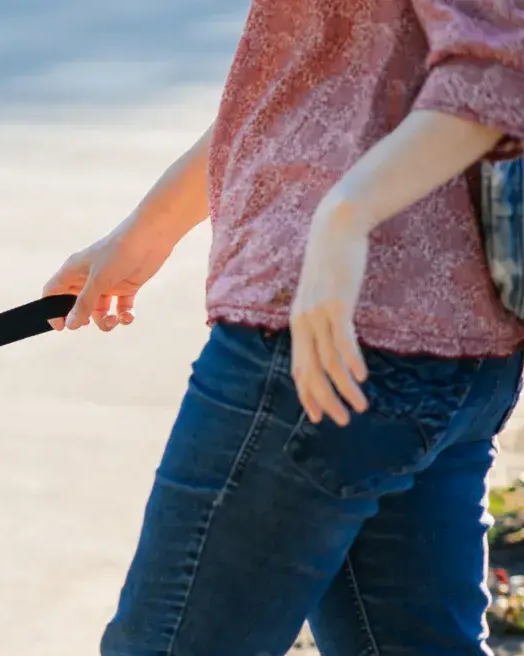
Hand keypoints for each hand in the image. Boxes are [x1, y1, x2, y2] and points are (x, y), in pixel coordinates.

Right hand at [43, 219, 177, 331]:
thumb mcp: (98, 281)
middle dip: (83, 318)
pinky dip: (123, 315)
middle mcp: (88, 278)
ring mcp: (107, 283)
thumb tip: (70, 325)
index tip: (61, 326)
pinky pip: (120, 308)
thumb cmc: (119, 252)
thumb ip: (83, 304)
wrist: (152, 236)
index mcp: (74, 271)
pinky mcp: (125, 286)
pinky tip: (127, 316)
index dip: (52, 310)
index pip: (53, 292)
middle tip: (88, 324)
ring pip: (99, 310)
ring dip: (105, 320)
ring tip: (113, 320)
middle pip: (77, 306)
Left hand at [291, 197, 369, 425]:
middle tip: (341, 421)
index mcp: (298, 325)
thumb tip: (335, 342)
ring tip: (360, 406)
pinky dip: (351, 361)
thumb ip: (325, 319)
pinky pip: (342, 340)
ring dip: (344, 388)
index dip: (308, 395)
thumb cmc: (333, 264)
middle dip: (325, 400)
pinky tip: (362, 377)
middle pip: (311, 372)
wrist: (335, 230)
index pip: (299, 370)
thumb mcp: (324, 296)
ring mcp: (317, 314)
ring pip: (328, 362)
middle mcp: (303, 323)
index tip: (319, 417)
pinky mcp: (335, 304)